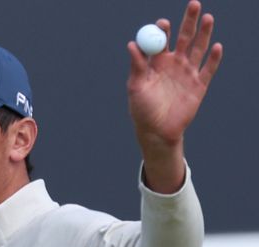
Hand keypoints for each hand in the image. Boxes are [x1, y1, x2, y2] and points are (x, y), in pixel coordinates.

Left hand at [127, 0, 222, 192]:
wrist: (157, 131)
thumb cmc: (142, 110)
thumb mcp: (136, 87)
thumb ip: (136, 66)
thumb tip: (131, 44)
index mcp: (156, 63)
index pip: (161, 40)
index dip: (163, 29)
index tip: (163, 23)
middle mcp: (173, 64)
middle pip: (183, 38)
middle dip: (189, 21)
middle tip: (194, 4)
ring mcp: (187, 73)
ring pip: (198, 49)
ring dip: (204, 34)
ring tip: (207, 18)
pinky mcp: (199, 85)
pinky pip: (209, 69)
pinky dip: (214, 59)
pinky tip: (216, 47)